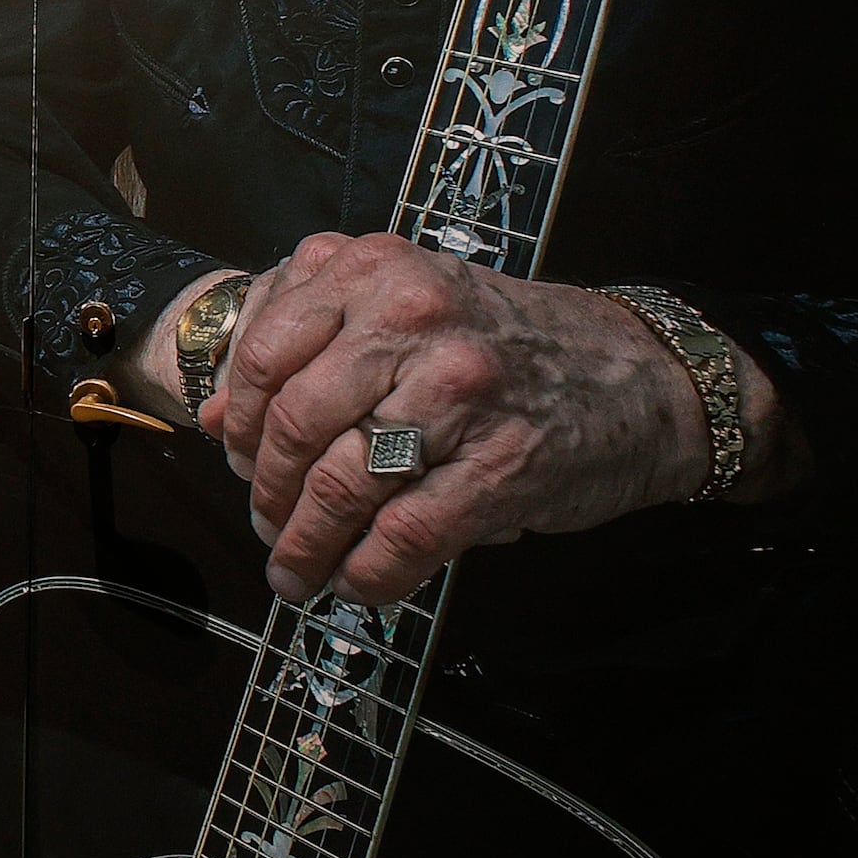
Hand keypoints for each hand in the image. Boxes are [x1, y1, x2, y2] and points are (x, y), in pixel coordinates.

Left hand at [203, 232, 758, 605]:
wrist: (642, 376)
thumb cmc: (505, 344)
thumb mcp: (403, 309)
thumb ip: (307, 344)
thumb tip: (215, 416)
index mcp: (376, 272)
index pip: (265, 353)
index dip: (239, 423)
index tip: (238, 461)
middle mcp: (414, 320)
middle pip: (296, 423)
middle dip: (266, 493)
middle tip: (266, 528)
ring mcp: (462, 392)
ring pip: (343, 483)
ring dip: (306, 546)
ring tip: (295, 572)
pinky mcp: (504, 463)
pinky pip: (407, 533)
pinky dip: (369, 573)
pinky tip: (357, 584)